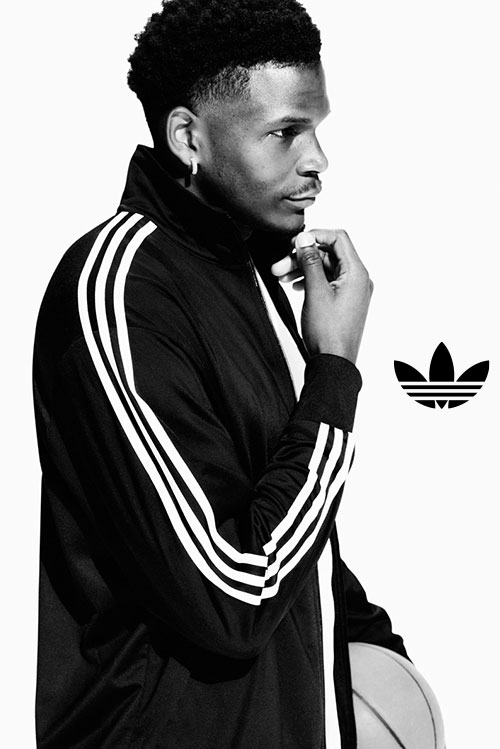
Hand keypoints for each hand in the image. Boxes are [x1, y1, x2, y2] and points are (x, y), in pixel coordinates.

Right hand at [271, 230, 372, 363]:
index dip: (315, 236)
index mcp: (357, 274)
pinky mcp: (344, 302)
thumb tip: (305, 239)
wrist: (333, 363)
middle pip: (329, 254)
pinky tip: (296, 285)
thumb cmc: (328, 333)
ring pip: (326, 269)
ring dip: (304, 268)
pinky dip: (311, 280)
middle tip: (280, 265)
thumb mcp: (315, 291)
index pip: (339, 239)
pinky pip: (327, 282)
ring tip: (282, 276)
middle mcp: (358, 280)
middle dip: (303, 256)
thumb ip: (310, 261)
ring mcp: (351, 292)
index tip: (295, 243)